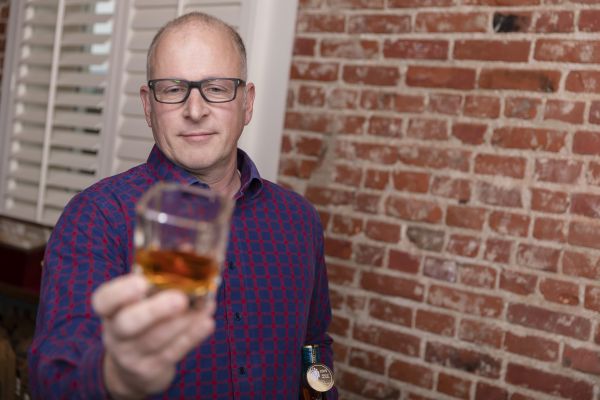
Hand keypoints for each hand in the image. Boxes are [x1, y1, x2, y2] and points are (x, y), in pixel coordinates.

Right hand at [92, 273, 215, 398]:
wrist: (132, 367)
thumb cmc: (142, 319)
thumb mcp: (141, 300)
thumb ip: (158, 275)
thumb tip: (187, 247)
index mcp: (110, 310)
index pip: (104, 300)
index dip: (120, 292)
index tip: (141, 281)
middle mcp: (116, 333)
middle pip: (127, 324)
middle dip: (155, 310)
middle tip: (180, 298)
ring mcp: (131, 354)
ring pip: (155, 339)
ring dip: (184, 321)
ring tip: (205, 306)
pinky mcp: (151, 369)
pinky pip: (172, 353)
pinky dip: (192, 336)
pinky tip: (207, 322)